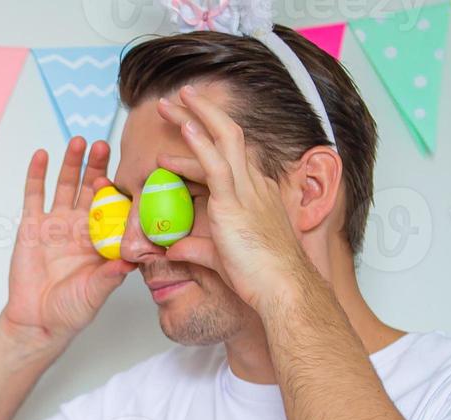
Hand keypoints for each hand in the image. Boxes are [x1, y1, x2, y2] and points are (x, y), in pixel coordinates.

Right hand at [2, 138, 134, 350]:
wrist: (38, 321)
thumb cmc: (71, 311)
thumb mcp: (97, 292)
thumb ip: (112, 275)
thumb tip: (133, 260)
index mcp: (100, 240)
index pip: (113, 207)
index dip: (118, 189)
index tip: (126, 172)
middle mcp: (80, 227)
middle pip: (90, 189)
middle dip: (97, 167)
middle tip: (105, 146)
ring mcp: (55, 224)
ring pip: (65, 185)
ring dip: (72, 163)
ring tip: (79, 142)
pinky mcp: (31, 225)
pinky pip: (34, 195)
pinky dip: (37, 174)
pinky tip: (43, 155)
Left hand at [154, 87, 317, 311]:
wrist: (282, 288)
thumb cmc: (261, 277)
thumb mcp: (220, 258)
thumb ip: (195, 249)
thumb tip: (173, 248)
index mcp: (255, 193)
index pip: (225, 159)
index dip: (202, 144)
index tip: (183, 134)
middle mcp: (254, 184)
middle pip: (226, 136)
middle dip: (200, 114)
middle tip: (176, 99)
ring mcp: (246, 189)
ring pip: (221, 138)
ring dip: (193, 116)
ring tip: (169, 102)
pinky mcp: (234, 201)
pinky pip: (215, 161)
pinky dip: (198, 140)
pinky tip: (184, 124)